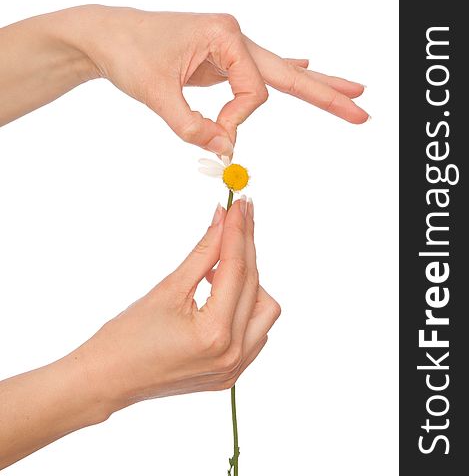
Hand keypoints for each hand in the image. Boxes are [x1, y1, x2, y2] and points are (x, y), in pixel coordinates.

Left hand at [58, 6, 368, 154]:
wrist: (108, 35)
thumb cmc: (129, 54)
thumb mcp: (157, 95)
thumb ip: (192, 127)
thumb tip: (225, 151)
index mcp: (225, 36)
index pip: (254, 93)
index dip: (237, 122)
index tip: (214, 136)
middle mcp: (234, 37)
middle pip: (289, 73)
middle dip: (325, 94)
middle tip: (361, 111)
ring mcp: (230, 47)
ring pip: (280, 73)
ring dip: (314, 86)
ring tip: (350, 94)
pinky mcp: (222, 59)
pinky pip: (259, 72)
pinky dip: (284, 73)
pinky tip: (307, 64)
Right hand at [77, 197, 279, 408]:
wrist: (108, 380)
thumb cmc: (127, 335)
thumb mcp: (169, 287)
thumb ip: (204, 251)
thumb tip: (224, 218)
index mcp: (215, 334)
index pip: (236, 269)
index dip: (238, 231)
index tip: (240, 203)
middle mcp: (233, 354)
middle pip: (254, 285)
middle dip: (246, 246)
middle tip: (239, 215)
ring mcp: (234, 368)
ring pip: (263, 309)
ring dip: (249, 280)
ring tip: (220, 264)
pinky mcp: (230, 373)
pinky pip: (255, 330)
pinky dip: (245, 305)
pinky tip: (221, 291)